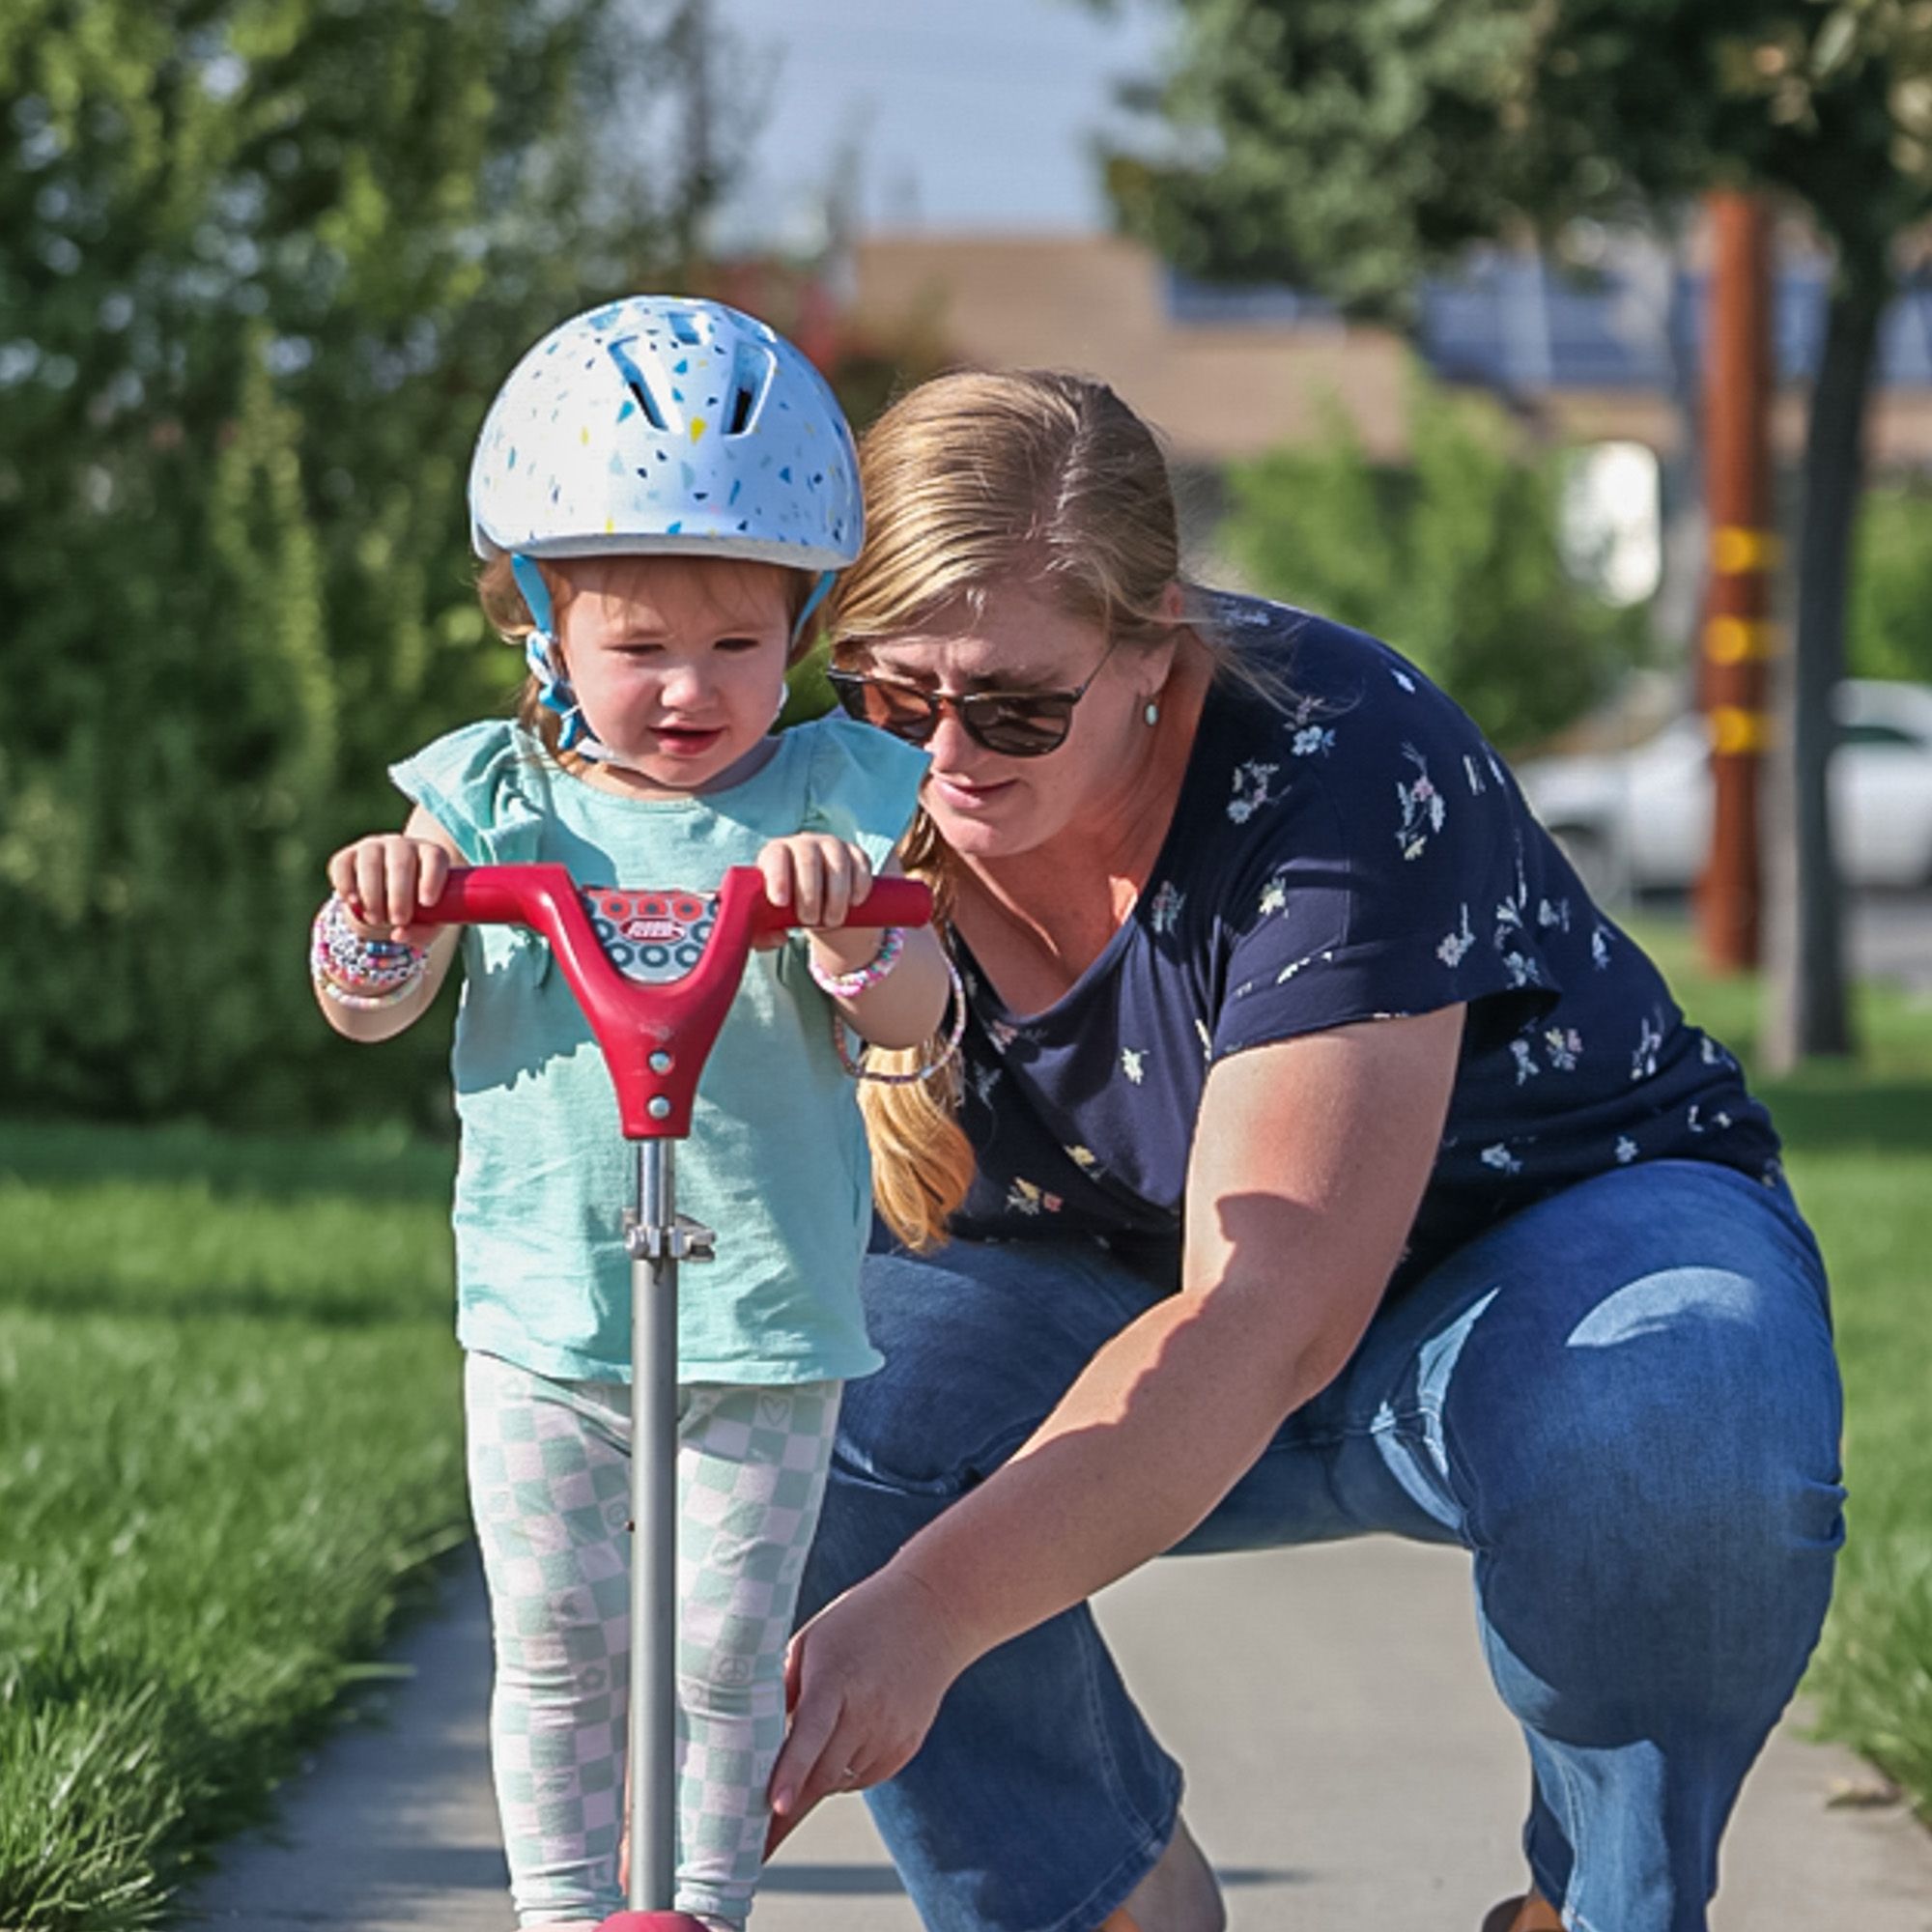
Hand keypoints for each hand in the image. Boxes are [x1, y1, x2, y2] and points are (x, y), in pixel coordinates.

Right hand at [325, 834, 450, 946]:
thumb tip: (398, 934)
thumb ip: (422, 931)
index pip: (435, 858)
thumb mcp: (430, 920)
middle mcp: (402, 845)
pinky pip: (342, 864)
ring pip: (370, 863)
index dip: (432, 878)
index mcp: (430, 854)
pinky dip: (345, 884)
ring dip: (372, 894)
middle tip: (399, 920)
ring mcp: (373, 847)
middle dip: (399, 895)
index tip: (427, 903)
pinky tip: (353, 902)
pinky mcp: (348, 855)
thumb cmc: (418, 906)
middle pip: (400, 863)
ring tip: (376, 920)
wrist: (392, 892)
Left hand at [754, 834, 873, 949]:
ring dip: (836, 896)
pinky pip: (861, 864)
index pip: (775, 857)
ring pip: (837, 863)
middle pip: (808, 860)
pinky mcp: (855, 854)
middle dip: (809, 895)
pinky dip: (859, 885)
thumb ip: (763, 935)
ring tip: (832, 921)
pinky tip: (854, 903)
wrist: (817, 902)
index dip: (778, 878)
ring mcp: (831, 846)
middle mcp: (803, 845)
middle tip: (809, 920)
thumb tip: (779, 938)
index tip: (780, 903)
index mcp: (776, 854)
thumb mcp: (769, 921)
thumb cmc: (786, 910)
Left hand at [764, 1567, 972, 1853]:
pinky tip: (840, 1741)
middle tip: (749, 1832)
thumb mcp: (813, 1641)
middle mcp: (868, 1712)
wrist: (933, 1611)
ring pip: (839, 1781)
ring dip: (813, 1780)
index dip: (790, 1773)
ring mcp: (891, 1733)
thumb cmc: (862, 1619)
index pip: (810, 1734)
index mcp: (837, 1679)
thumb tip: (751, 1731)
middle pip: (821, 1775)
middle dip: (786, 1803)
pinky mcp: (906, 1747)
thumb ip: (784, 1685)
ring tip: (805, 1750)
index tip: (773, 1806)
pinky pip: (862, 1777)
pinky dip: (842, 1772)